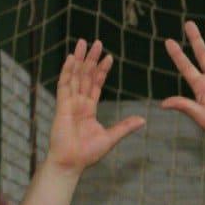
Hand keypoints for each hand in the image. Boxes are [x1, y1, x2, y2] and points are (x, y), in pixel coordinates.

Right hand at [46, 41, 144, 173]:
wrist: (71, 163)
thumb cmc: (87, 154)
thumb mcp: (111, 137)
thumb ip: (124, 126)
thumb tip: (143, 119)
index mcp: (88, 108)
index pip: (95, 84)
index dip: (101, 70)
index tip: (109, 57)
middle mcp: (77, 103)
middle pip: (84, 75)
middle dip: (90, 59)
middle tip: (96, 42)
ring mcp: (68, 103)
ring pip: (74, 76)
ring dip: (79, 59)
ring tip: (83, 42)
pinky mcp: (61, 106)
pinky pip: (64, 85)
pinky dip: (67, 71)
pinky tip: (72, 58)